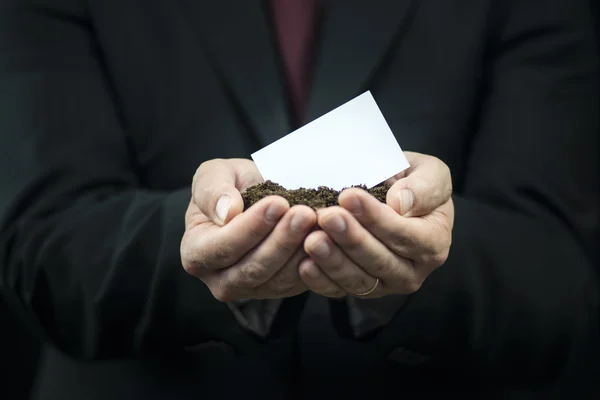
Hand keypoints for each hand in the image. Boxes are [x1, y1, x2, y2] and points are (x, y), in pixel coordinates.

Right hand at [181, 158, 315, 300]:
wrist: (254, 198)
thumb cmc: (229, 186)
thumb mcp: (214, 174)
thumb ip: (212, 190)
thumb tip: (227, 212)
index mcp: (196, 252)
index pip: (222, 247)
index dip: (251, 227)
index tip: (277, 203)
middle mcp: (220, 279)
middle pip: (253, 269)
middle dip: (281, 240)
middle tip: (305, 213)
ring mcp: (251, 290)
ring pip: (278, 279)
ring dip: (300, 250)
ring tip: (318, 220)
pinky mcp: (279, 290)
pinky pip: (297, 282)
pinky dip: (313, 260)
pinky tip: (325, 236)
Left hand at [300, 152, 453, 297]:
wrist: (394, 197)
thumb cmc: (412, 183)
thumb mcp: (430, 173)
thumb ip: (424, 187)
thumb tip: (401, 204)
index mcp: (433, 242)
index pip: (405, 234)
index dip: (376, 218)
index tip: (348, 196)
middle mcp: (412, 271)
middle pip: (380, 260)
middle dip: (351, 239)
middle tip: (326, 217)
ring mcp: (384, 285)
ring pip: (359, 280)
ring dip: (333, 261)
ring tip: (311, 239)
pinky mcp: (360, 290)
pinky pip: (339, 290)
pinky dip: (321, 280)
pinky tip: (304, 264)